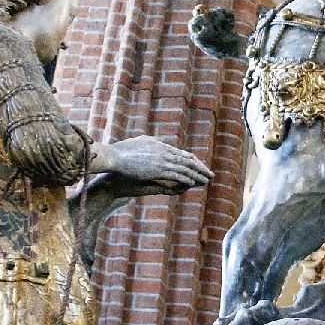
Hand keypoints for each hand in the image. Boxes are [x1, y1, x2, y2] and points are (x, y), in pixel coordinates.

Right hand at [91, 136, 211, 191]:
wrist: (114, 157)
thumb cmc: (123, 151)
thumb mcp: (140, 142)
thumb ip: (150, 142)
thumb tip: (156, 141)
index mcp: (161, 146)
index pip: (182, 154)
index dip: (193, 161)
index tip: (200, 166)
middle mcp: (164, 152)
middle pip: (188, 160)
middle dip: (200, 168)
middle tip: (210, 174)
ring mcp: (162, 160)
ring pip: (185, 168)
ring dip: (197, 175)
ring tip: (206, 181)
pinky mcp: (157, 170)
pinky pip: (176, 175)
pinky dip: (186, 179)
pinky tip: (192, 183)